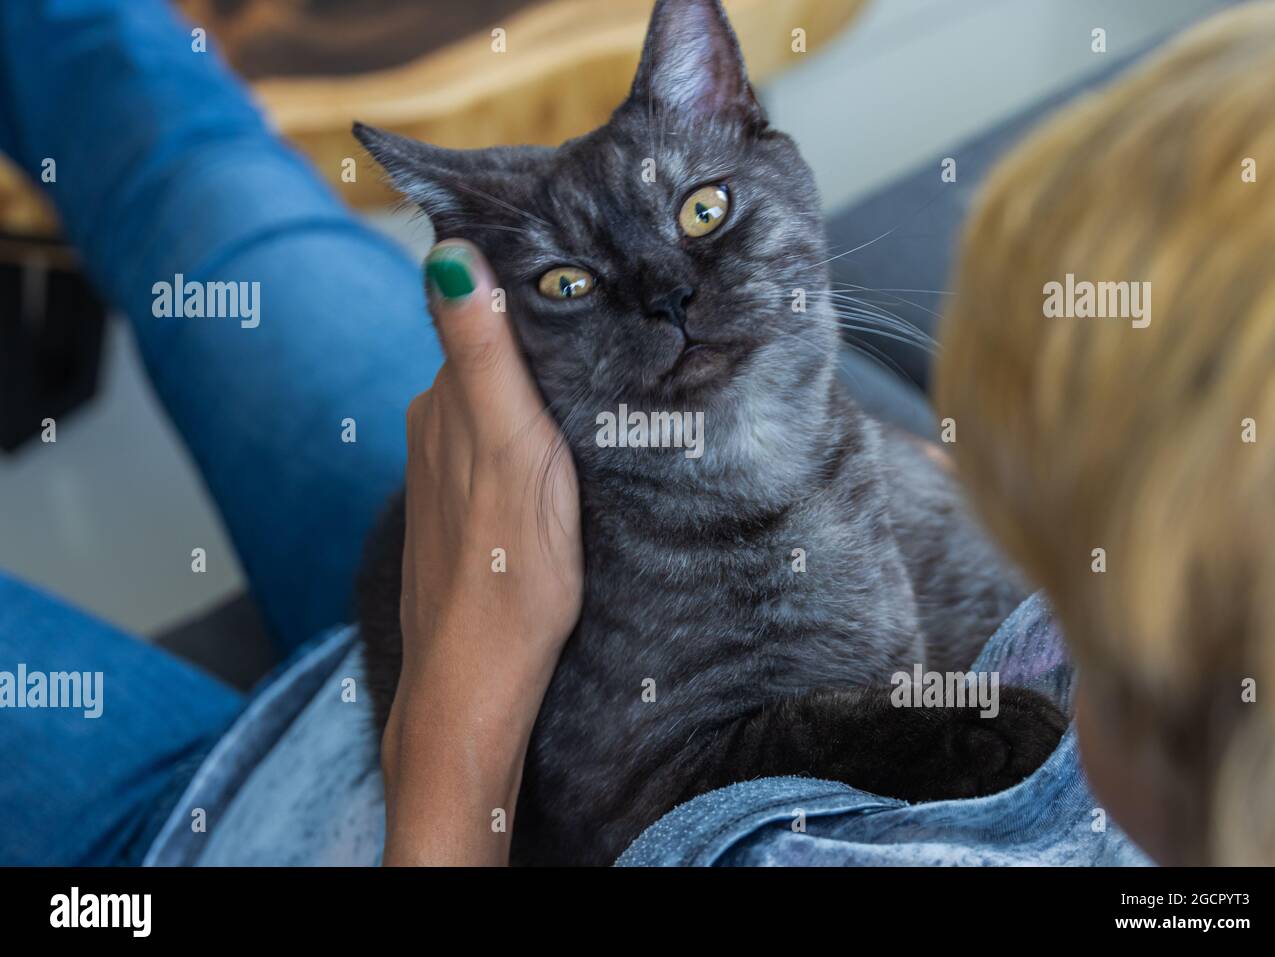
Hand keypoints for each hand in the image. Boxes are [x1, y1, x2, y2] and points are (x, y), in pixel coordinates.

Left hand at [381, 240, 581, 865]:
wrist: (478, 679)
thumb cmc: (507, 573)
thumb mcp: (509, 451)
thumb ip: (483, 354)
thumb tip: (447, 253)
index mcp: (448, 399)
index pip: (482, 305)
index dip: (530, 275)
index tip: (584, 248)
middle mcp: (437, 422)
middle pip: (492, 346)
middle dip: (543, 321)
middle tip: (614, 302)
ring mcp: (449, 465)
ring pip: (499, 392)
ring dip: (540, 374)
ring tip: (602, 360)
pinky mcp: (468, 501)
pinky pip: (500, 435)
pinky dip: (533, 421)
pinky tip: (568, 435)